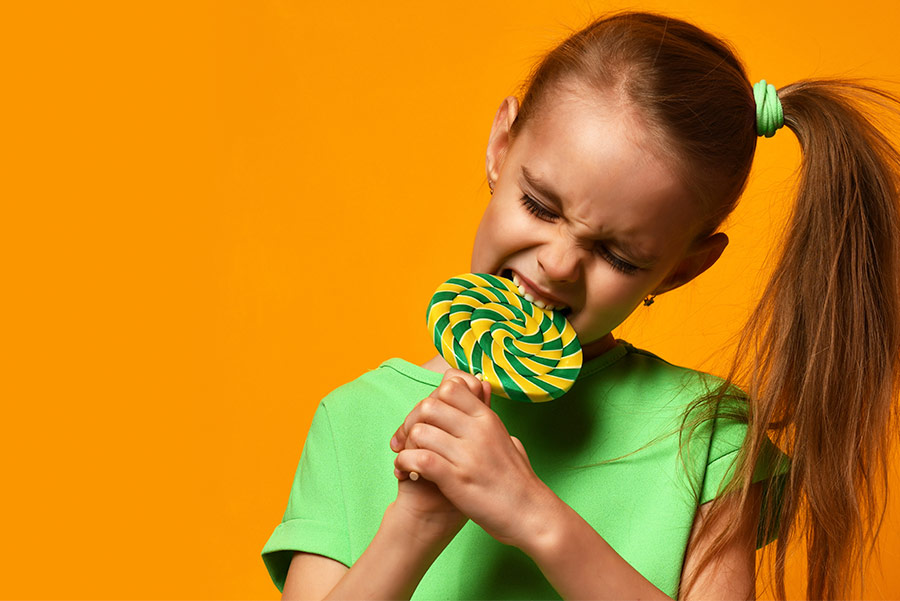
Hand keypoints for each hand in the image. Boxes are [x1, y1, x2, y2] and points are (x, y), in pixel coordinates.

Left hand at [391, 368, 547, 547]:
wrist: (532, 515)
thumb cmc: (520, 483)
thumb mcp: (510, 442)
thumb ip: (493, 421)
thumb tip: (486, 398)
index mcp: (488, 419)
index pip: (450, 387)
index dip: (431, 401)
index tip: (426, 421)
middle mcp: (478, 431)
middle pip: (428, 405)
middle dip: (412, 422)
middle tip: (408, 440)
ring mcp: (467, 455)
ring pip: (420, 431)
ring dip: (407, 445)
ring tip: (407, 459)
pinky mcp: (457, 479)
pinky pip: (419, 459)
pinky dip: (406, 464)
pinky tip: (406, 473)